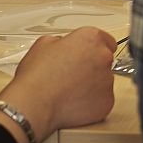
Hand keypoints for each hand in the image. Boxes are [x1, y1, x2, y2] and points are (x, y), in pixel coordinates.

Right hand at [0, 27, 115, 139]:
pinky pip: (102, 100)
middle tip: (72, 74)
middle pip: (104, 60)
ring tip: (69, 90)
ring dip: (92, 85)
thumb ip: (62, 41)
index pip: (106, 40)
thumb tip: (63, 46)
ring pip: (103, 81)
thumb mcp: (44, 44)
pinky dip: (91, 102)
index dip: (93, 49)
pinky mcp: (107, 101)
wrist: (34, 103)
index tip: (86, 56)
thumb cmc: (36, 76)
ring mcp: (107, 80)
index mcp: (91, 38)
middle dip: (91, 67)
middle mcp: (103, 57)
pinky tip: (73, 102)